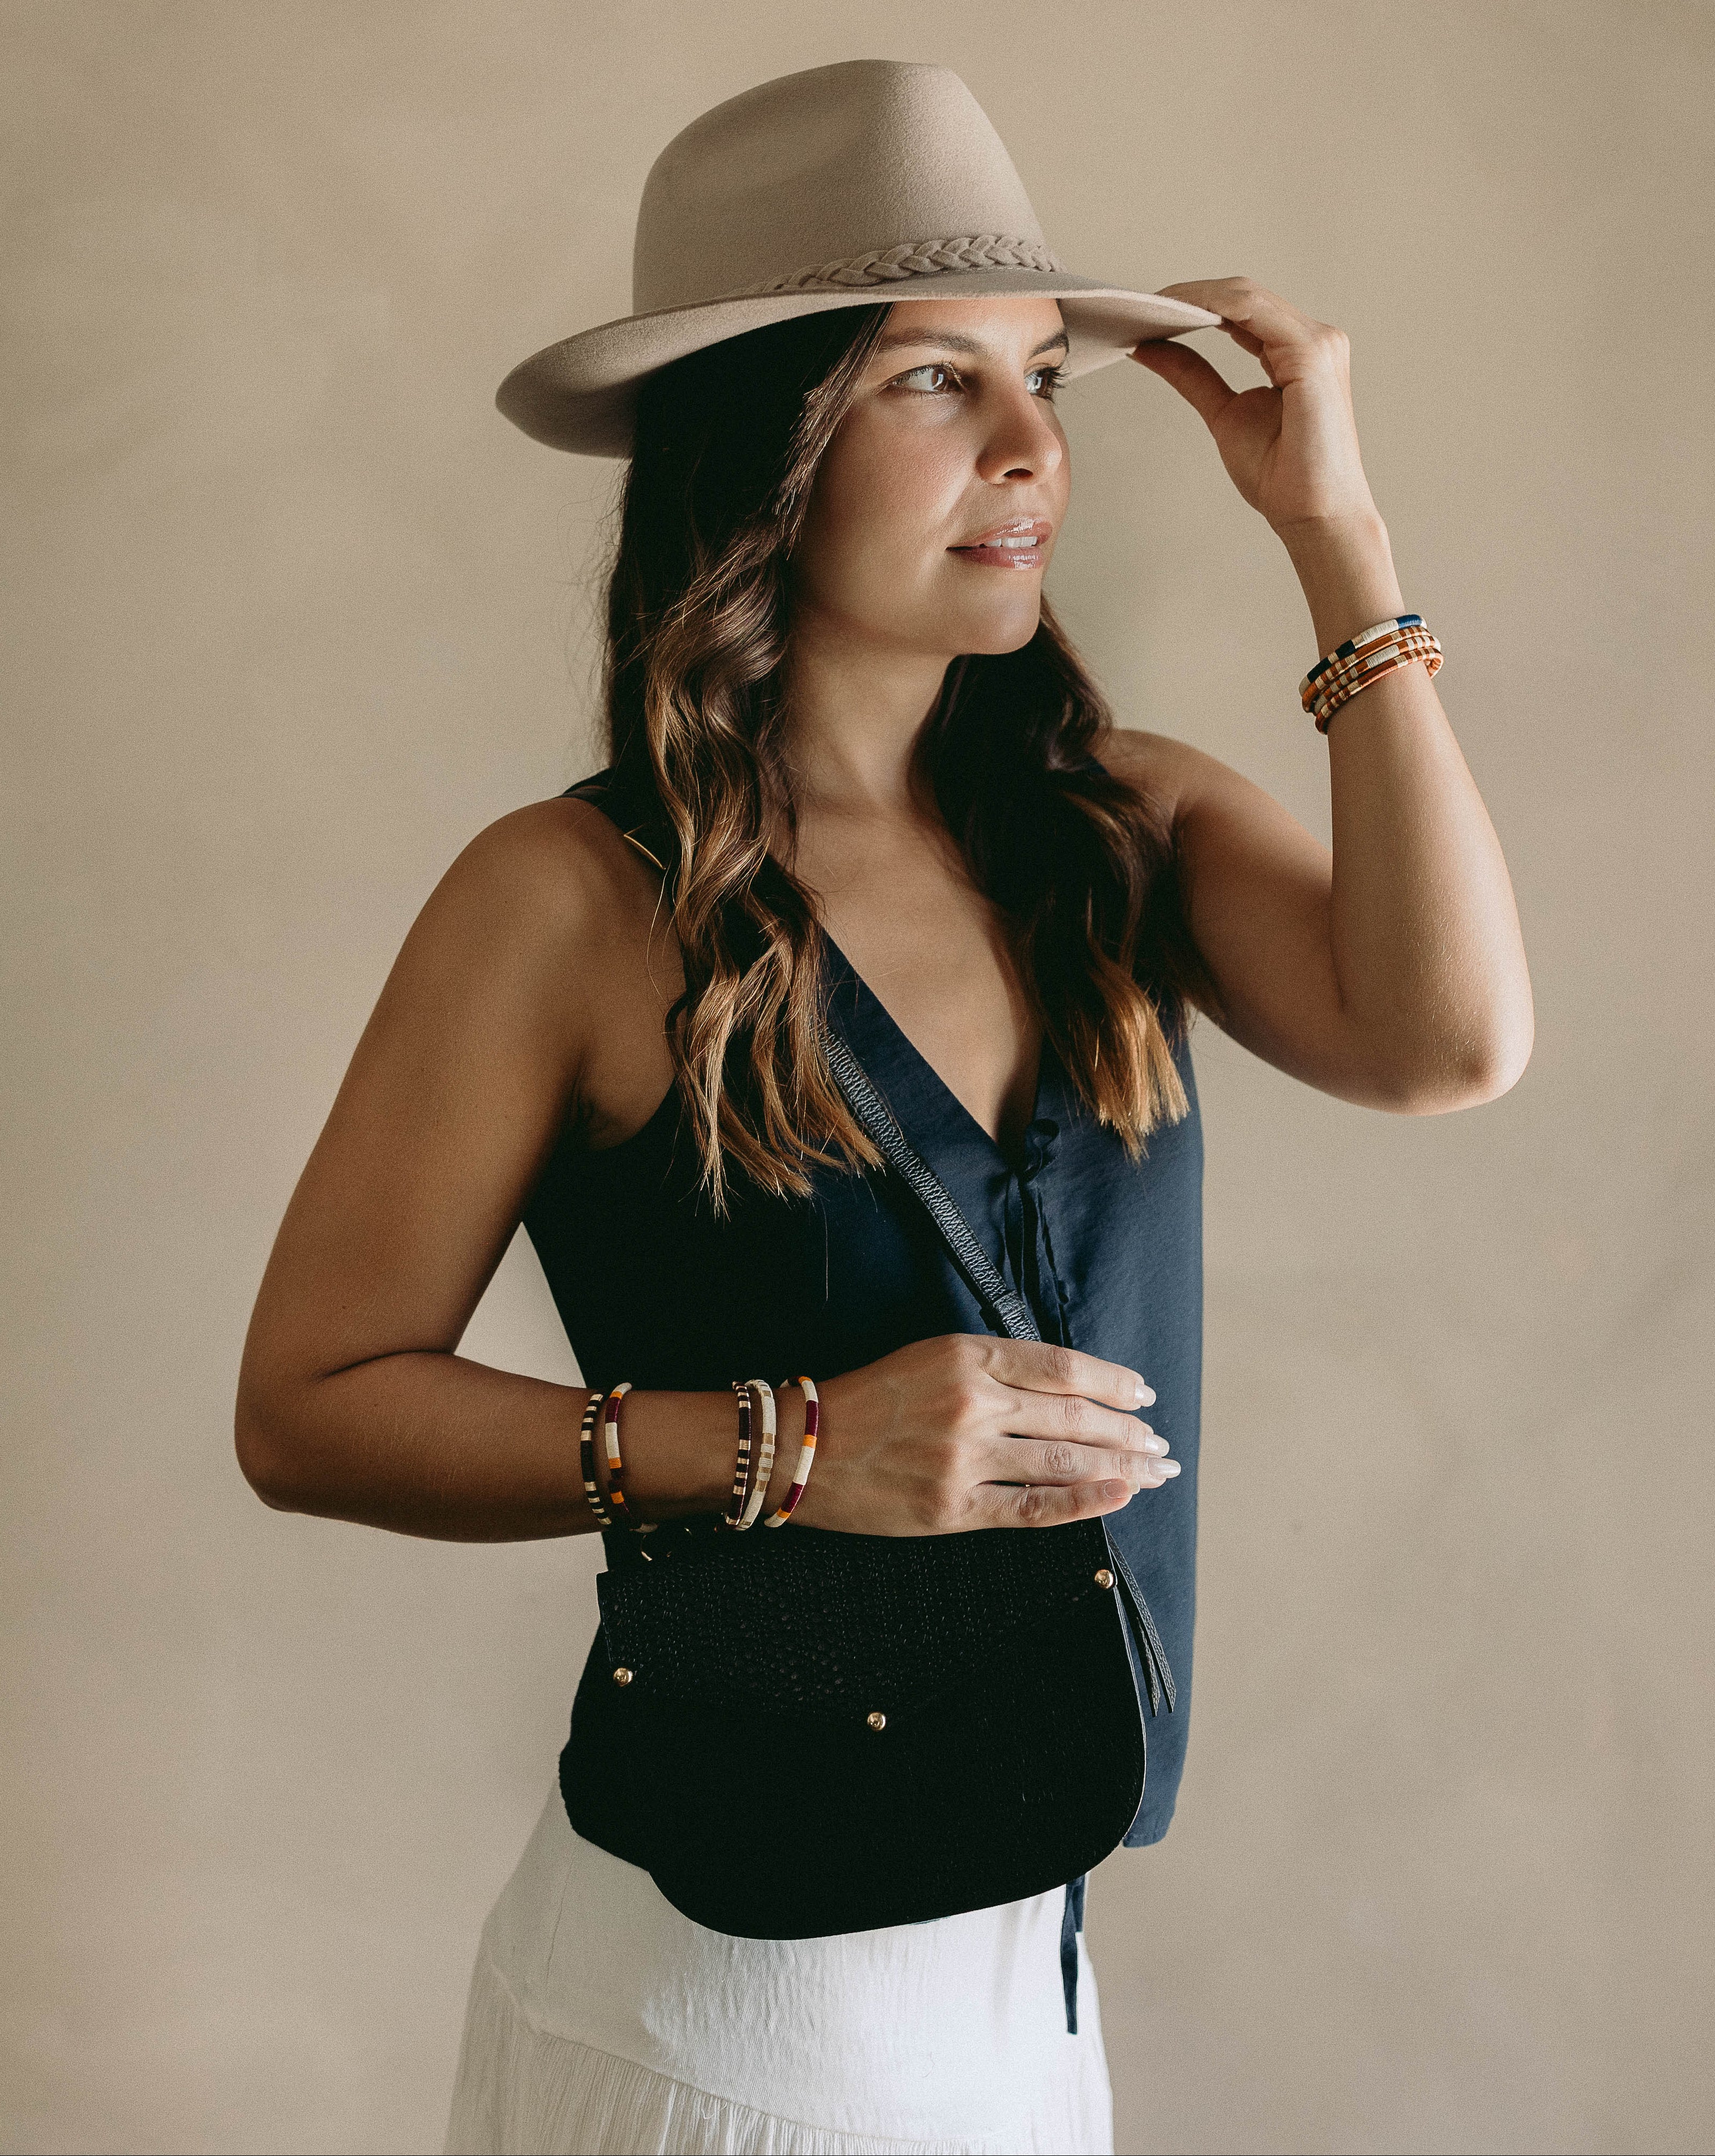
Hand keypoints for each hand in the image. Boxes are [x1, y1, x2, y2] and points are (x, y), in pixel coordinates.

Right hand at [789, 1335, 1176, 1535]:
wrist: (800, 1446)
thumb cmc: (867, 1398)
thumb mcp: (929, 1356)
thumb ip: (992, 1366)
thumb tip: (1064, 1389)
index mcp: (967, 1356)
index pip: (1062, 1367)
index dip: (1112, 1382)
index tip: (1143, 1394)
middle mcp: (972, 1403)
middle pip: (1073, 1415)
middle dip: (1129, 1431)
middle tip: (1160, 1442)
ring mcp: (965, 1458)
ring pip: (1063, 1460)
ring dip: (1122, 1467)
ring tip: (1155, 1471)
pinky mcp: (953, 1508)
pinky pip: (1033, 1508)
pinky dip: (1083, 1502)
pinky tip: (1119, 1496)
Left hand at [1131, 277, 1379, 535]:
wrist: (1314, 516)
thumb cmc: (1282, 476)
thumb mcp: (1224, 414)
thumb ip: (1193, 375)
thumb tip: (1150, 346)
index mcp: (1297, 352)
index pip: (1243, 310)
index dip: (1195, 304)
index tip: (1149, 312)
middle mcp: (1314, 339)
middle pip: (1243, 296)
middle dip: (1189, 295)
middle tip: (1139, 305)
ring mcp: (1317, 342)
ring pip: (1246, 296)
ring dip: (1194, 296)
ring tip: (1150, 307)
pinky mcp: (1311, 353)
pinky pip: (1252, 312)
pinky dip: (1211, 307)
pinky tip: (1177, 314)